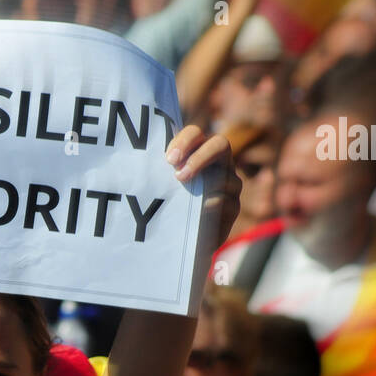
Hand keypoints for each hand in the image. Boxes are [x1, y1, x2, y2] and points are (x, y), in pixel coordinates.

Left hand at [165, 125, 240, 247]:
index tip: (169, 160)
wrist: (179, 241)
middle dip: (199, 157)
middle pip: (221, 144)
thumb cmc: (167, 207)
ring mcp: (230, 184)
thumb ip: (159, 170)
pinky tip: (197, 211)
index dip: (184, 141)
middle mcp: (218, 164)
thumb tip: (141, 160)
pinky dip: (210, 204)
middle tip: (179, 175)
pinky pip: (226, 200)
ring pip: (224, 175)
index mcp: (198, 153)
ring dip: (203, 183)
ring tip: (183, 195)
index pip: (195, 134)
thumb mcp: (161, 186)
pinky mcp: (233, 207)